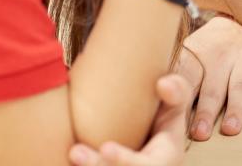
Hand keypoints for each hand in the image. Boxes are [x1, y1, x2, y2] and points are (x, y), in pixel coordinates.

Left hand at [68, 74, 189, 165]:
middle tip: (75, 152)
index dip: (125, 161)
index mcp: (167, 159)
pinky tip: (64, 161)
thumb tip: (162, 84)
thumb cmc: (165, 116)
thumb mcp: (177, 104)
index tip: (106, 148)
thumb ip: (177, 91)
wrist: (156, 134)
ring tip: (71, 152)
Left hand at [173, 15, 241, 139]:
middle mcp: (221, 56)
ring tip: (229, 128)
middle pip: (212, 87)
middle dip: (206, 111)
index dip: (178, 93)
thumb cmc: (213, 45)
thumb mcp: (191, 51)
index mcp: (197, 54)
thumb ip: (176, 75)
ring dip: (235, 109)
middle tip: (200, 132)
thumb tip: (154, 98)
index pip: (185, 76)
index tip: (172, 109)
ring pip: (239, 87)